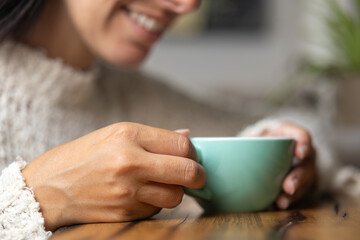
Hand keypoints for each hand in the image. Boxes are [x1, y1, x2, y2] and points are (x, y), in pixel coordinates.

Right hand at [22, 123, 205, 230]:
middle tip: (197, 176)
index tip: (192, 156)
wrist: (45, 188)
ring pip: (176, 196)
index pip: (181, 144)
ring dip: (175, 191)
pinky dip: (154, 204)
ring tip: (160, 184)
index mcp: (128, 135)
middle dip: (199, 175)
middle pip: (188, 172)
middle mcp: (130, 162)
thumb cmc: (80, 156)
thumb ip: (154, 136)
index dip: (193, 152)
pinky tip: (139, 196)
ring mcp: (127, 191)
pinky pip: (155, 210)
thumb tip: (187, 136)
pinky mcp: (124, 213)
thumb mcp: (113, 134)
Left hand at [245, 121, 316, 208]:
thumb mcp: (248, 138)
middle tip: (288, 186)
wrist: (257, 152)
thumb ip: (240, 143)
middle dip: (299, 175)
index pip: (298, 133)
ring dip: (295, 193)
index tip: (301, 151)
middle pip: (306, 161)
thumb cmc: (253, 142)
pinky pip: (299, 193)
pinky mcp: (299, 183)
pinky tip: (277, 206)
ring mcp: (301, 167)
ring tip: (281, 202)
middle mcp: (297, 150)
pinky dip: (289, 200)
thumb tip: (214, 155)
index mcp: (283, 133)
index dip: (302, 140)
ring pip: (306, 179)